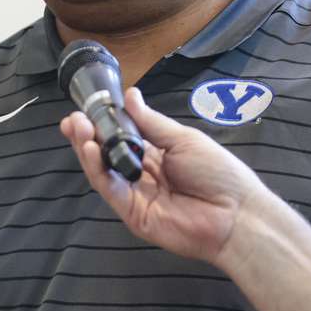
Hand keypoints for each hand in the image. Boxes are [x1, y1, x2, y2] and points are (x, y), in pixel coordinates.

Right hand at [59, 87, 267, 266]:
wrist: (238, 214)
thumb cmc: (217, 173)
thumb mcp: (183, 139)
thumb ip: (151, 122)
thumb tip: (130, 95)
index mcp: (153, 155)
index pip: (119, 137)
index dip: (100, 124)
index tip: (83, 109)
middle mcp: (140, 174)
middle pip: (105, 154)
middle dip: (86, 135)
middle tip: (73, 119)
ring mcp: (134, 196)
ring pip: (102, 171)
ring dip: (86, 150)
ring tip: (78, 129)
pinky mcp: (132, 214)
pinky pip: (110, 190)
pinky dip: (97, 170)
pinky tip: (90, 150)